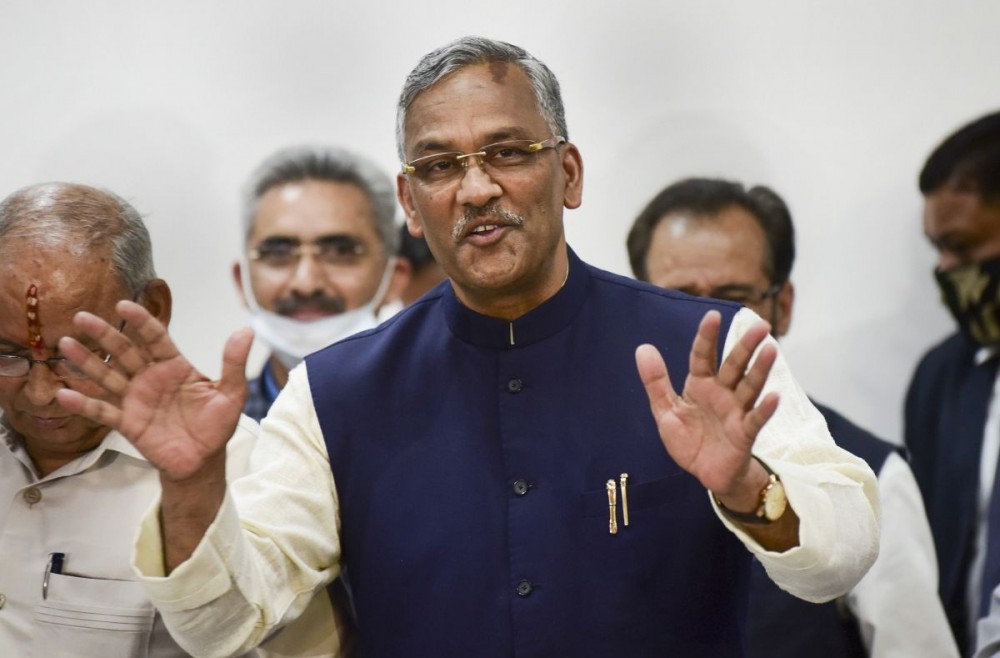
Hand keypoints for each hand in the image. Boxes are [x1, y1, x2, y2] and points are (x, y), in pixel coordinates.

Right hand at [55, 300, 252, 482]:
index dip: (140, 321)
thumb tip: (247, 330)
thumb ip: (234, 363)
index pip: (155, 337)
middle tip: (82, 317)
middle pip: (124, 351)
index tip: (124, 305)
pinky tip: (64, 395)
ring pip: (107, 376)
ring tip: (64, 344)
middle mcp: (150, 378)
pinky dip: (84, 404)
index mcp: (174, 366)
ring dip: (87, 362)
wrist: (204, 461)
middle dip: (104, 334)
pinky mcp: (127, 423)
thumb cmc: (216, 425)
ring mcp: (136, 399)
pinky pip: (103, 411)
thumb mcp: (231, 393)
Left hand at [635, 310, 778, 507]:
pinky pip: (755, 419)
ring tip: (770, 349)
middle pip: (734, 365)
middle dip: (746, 345)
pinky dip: (764, 409)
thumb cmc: (689, 439)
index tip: (713, 315)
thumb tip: (643, 348)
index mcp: (700, 385)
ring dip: (760, 369)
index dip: (707, 336)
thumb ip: (656, 382)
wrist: (705, 473)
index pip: (703, 355)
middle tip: (761, 325)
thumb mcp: (666, 411)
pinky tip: (774, 396)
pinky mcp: (744, 434)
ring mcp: (735, 412)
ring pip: (749, 386)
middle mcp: (722, 393)